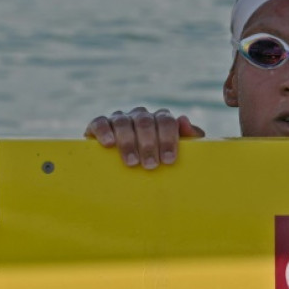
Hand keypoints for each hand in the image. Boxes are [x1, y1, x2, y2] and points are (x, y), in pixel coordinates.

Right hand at [85, 107, 204, 168]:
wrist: (127, 172)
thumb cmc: (159, 161)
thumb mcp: (176, 152)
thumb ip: (189, 138)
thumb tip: (183, 120)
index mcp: (159, 119)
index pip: (166, 120)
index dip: (168, 138)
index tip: (168, 160)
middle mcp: (140, 116)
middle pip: (145, 122)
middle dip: (149, 144)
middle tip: (151, 165)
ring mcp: (120, 119)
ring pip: (124, 122)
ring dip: (128, 142)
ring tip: (132, 163)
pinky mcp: (99, 125)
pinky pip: (100, 122)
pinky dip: (104, 131)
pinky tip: (109, 144)